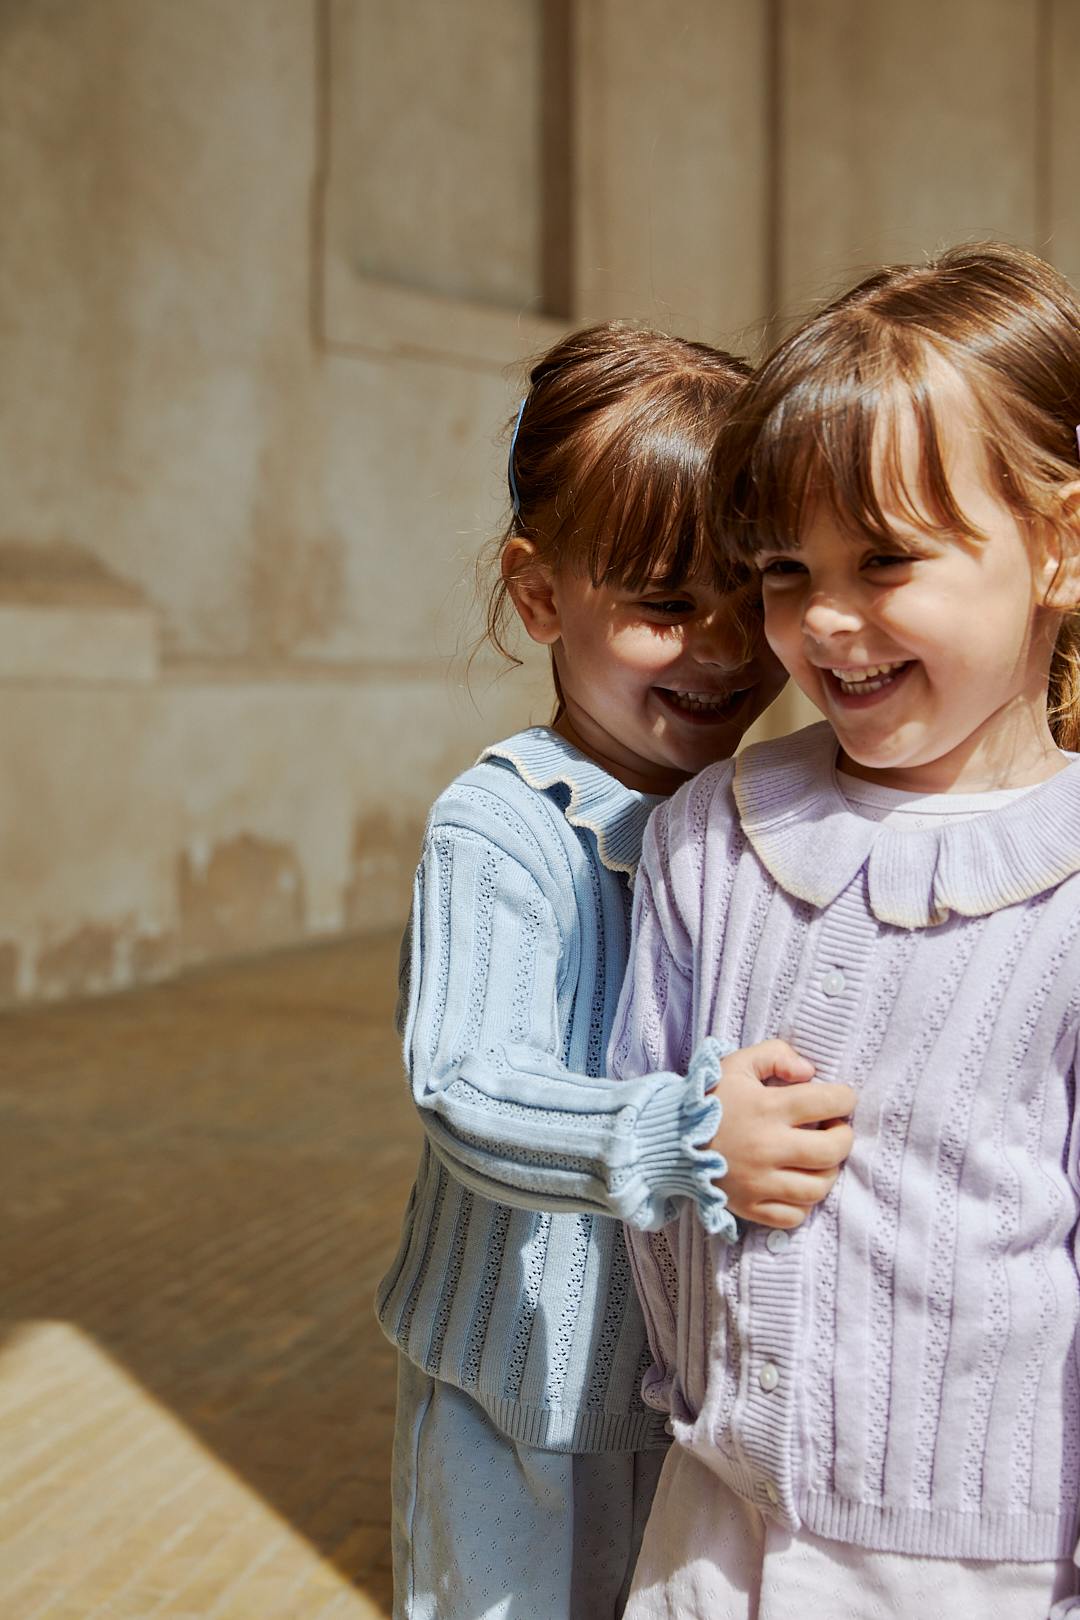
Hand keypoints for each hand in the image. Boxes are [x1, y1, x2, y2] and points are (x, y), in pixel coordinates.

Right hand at [709, 1039, 854, 1228]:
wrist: (667, 1136)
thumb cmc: (708, 1098)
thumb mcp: (737, 1063)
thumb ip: (777, 1054)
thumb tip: (810, 1072)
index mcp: (766, 1108)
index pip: (828, 1102)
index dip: (845, 1098)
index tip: (841, 1099)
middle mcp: (766, 1147)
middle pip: (832, 1151)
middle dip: (844, 1137)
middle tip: (835, 1129)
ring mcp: (758, 1182)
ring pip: (817, 1188)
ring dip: (828, 1172)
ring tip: (818, 1158)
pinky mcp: (749, 1207)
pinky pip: (793, 1216)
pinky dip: (803, 1203)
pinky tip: (795, 1183)